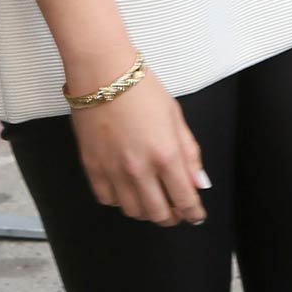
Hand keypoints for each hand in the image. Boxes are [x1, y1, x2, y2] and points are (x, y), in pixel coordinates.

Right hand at [70, 73, 210, 225]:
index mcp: (165, 155)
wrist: (102, 74)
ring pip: (133, 211)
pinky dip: (120, 201)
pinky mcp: (93, 167)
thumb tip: (199, 183)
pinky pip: (108, 199)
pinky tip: (127, 190)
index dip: (193, 213)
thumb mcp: (176, 118)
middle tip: (176, 212)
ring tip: (153, 200)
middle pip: (158, 213)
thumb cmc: (141, 89)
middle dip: (172, 217)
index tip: (196, 216)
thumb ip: (189, 154)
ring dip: (147, 211)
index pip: (184, 199)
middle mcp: (139, 169)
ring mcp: (113, 171)